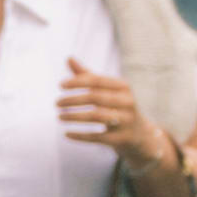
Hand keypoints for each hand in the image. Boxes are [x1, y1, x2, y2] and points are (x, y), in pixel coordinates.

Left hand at [57, 67, 178, 175]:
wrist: (140, 135)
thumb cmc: (117, 107)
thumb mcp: (107, 91)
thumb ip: (88, 76)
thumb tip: (69, 58)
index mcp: (124, 87)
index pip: (97, 80)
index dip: (77, 82)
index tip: (60, 85)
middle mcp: (127, 102)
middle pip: (95, 98)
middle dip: (73, 100)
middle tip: (57, 103)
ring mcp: (126, 121)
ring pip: (96, 116)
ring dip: (74, 116)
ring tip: (59, 116)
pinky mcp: (121, 139)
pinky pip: (97, 137)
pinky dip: (80, 135)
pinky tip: (67, 134)